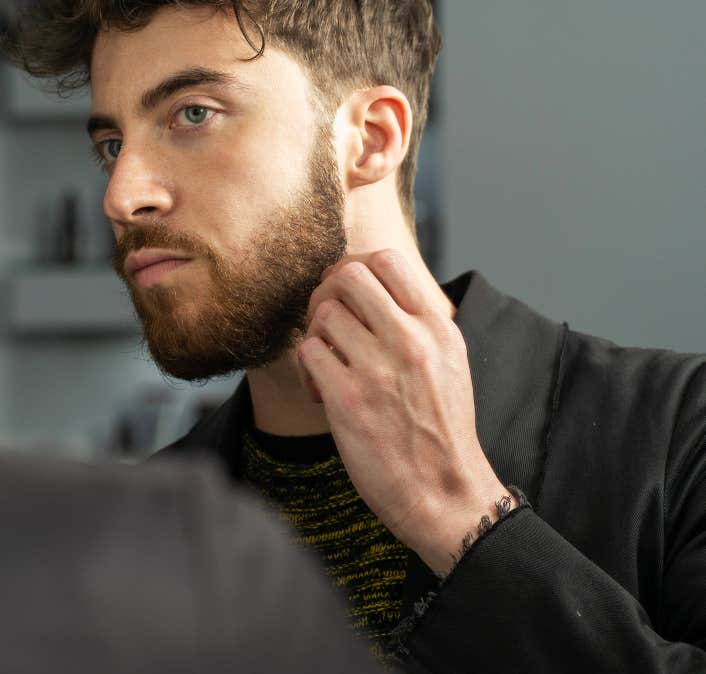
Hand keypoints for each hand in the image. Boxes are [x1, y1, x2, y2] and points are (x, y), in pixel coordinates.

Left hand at [298, 249, 509, 574]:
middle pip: (347, 275)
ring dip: (315, 335)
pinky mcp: (348, 400)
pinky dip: (306, 369)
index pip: (387, 259)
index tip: (347, 292)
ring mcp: (379, 369)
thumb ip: (416, 320)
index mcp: (438, 326)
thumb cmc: (441, 427)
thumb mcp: (448, 360)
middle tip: (326, 321)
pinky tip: (320, 390)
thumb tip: (371, 284)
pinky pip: (308, 353)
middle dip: (326, 292)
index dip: (356, 267)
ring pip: (322, 313)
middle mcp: (411, 340)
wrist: (446, 494)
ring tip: (327, 364)